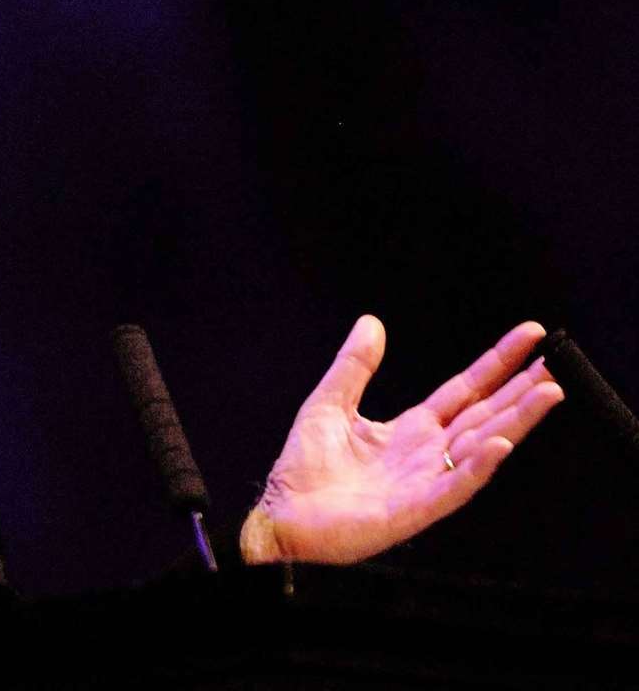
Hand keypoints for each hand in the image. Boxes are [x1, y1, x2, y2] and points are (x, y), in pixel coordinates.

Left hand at [240, 315, 562, 564]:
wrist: (283, 514)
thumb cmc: (304, 468)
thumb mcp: (329, 403)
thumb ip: (354, 366)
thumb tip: (371, 322)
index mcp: (412, 430)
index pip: (465, 390)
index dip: (497, 364)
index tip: (529, 337)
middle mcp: (428, 454)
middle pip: (485, 417)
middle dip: (521, 391)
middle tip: (555, 364)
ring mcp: (426, 482)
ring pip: (481, 447)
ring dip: (515, 422)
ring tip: (547, 393)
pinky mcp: (414, 510)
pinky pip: (454, 487)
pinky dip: (478, 467)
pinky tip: (500, 445)